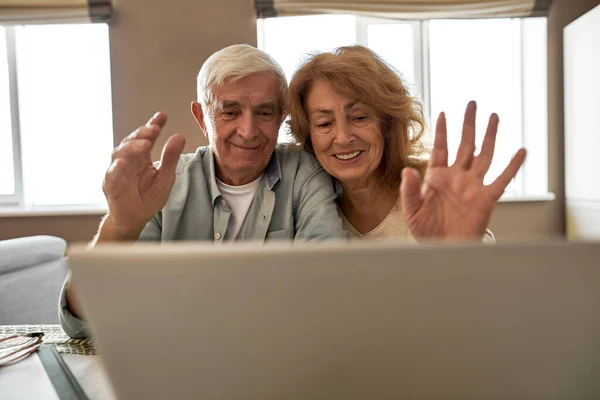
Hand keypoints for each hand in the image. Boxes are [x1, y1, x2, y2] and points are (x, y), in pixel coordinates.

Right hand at [101, 112, 185, 237]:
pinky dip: (116, 169)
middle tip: (154, 130)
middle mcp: (128, 160)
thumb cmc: (148, 197)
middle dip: (142, 134)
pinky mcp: (110, 186)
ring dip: (131, 148)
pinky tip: (123, 163)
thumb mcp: (165, 177)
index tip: (162, 116)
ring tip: (144, 144)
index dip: (153, 125)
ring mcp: (117, 172)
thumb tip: (179, 136)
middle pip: (131, 142)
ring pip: (119, 155)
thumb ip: (170, 157)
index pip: (147, 138)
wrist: (135, 219)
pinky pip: (111, 176)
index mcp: (142, 157)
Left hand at [400, 101, 525, 240]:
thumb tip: (408, 170)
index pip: (440, 148)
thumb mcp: (412, 210)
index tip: (443, 113)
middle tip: (472, 104)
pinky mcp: (486, 199)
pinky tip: (521, 151)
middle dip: (468, 125)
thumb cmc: (427, 231)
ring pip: (483, 156)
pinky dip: (512, 166)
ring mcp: (473, 186)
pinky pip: (502, 180)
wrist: (443, 250)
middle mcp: (457, 177)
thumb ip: (410, 190)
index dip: (442, 131)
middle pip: (465, 145)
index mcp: (437, 178)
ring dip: (489, 136)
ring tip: (494, 117)